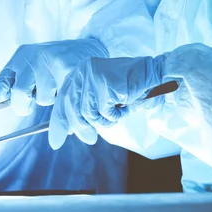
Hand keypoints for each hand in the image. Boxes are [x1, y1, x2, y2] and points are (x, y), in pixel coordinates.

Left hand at [0, 39, 107, 115]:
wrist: (90, 47)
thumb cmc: (56, 64)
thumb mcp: (32, 69)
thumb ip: (17, 85)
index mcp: (19, 58)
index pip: (1, 81)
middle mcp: (30, 57)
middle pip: (19, 95)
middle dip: (25, 106)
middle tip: (34, 99)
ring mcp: (49, 61)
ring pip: (42, 100)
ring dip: (50, 100)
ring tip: (59, 84)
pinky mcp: (67, 66)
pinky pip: (60, 98)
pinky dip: (64, 104)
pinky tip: (68, 91)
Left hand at [49, 55, 165, 148]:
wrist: (156, 76)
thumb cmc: (130, 88)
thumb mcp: (102, 97)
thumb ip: (85, 107)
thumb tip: (70, 129)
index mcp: (80, 71)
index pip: (63, 98)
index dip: (59, 121)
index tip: (56, 141)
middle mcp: (83, 70)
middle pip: (71, 107)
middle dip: (80, 127)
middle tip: (89, 140)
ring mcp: (93, 75)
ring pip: (88, 112)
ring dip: (105, 119)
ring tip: (117, 112)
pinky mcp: (105, 84)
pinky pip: (104, 111)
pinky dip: (116, 114)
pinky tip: (125, 105)